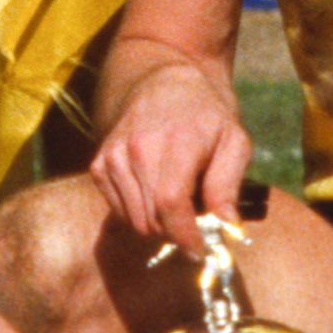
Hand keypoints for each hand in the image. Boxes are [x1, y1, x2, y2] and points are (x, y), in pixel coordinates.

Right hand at [87, 64, 252, 252]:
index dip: (185, 236)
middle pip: (151, 219)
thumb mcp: (234, 142)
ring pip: (133, 221)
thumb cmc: (207, 115)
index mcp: (176, 141)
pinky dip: (138, 214)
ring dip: (158, 225)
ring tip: (178, 204)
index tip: (199, 252)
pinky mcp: (99, 164)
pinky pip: (118, 211)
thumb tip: (226, 229)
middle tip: (196, 222)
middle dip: (176, 233)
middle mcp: (137, 148)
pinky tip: (155, 194)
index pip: (170, 202)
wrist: (163, 80)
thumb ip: (228, 185)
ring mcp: (113, 156)